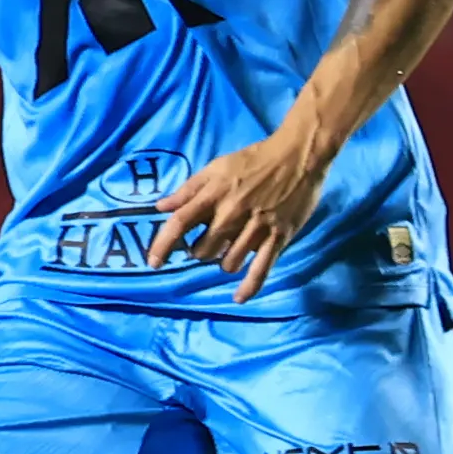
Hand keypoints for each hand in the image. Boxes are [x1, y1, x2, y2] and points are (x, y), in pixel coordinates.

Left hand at [149, 129, 327, 301]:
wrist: (298, 155)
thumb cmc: (255, 159)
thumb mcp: (217, 166)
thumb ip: (189, 189)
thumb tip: (161, 206)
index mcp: (214, 194)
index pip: (180, 222)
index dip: (163, 244)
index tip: (154, 262)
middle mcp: (231, 214)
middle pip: (204, 250)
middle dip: (201, 252)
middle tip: (207, 245)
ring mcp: (256, 228)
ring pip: (229, 262)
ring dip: (224, 262)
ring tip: (230, 252)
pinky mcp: (278, 238)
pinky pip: (260, 269)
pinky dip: (249, 286)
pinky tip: (239, 297)